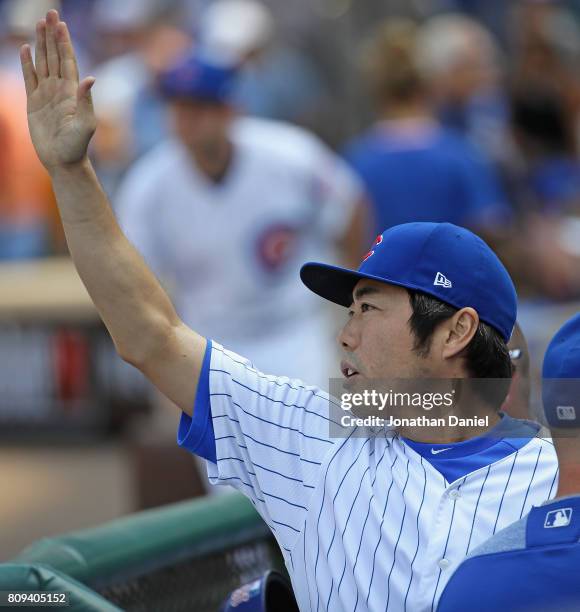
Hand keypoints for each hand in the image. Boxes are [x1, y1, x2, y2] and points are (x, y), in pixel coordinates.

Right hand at [20, 10, 96, 170]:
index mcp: (72, 92)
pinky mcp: (34, 103)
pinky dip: (27, 63)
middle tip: (50, 13)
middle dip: (52, 35)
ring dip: (41, 44)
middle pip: (55, 56)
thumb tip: (90, 78)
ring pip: (42, 63)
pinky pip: (29, 78)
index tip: (61, 23)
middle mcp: (60, 90)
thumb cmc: (77, 146)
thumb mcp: (85, 124)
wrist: (63, 161)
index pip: (68, 60)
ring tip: (39, 24)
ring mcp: (46, 95)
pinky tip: (25, 48)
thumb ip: (86, 101)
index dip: (64, 42)